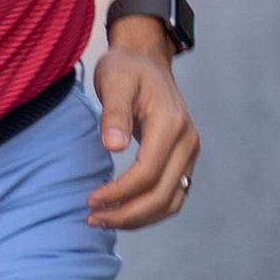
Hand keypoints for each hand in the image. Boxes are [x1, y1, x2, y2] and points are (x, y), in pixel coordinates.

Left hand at [88, 29, 199, 230]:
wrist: (146, 60)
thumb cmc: (126, 69)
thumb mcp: (115, 81)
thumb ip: (114, 114)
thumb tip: (113, 147)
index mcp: (171, 125)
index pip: (147, 174)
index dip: (119, 193)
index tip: (91, 200)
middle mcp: (187, 142)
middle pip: (162, 195)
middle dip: (126, 214)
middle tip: (92, 218)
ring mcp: (189, 153)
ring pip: (171, 202)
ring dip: (138, 218)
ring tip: (104, 220)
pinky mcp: (183, 160)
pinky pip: (172, 196)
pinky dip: (149, 211)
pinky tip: (122, 212)